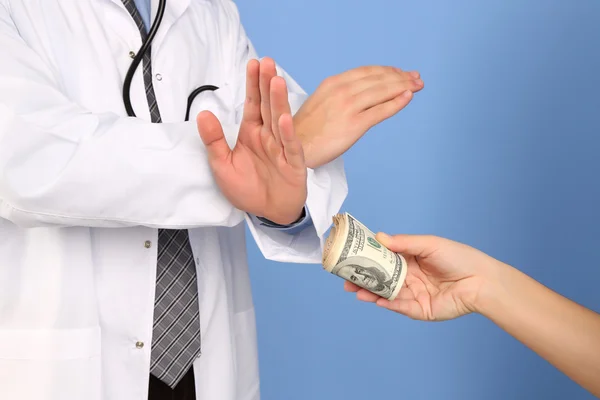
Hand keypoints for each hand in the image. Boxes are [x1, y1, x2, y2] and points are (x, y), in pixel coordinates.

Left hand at [197, 58, 306, 224]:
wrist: (269, 214)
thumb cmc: (248, 189)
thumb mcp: (222, 165)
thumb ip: (213, 140)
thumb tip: (203, 114)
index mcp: (252, 134)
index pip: (253, 104)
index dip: (253, 85)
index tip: (253, 63)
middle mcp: (268, 137)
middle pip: (268, 106)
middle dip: (267, 84)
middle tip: (267, 63)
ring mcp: (282, 149)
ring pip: (279, 121)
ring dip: (278, 101)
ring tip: (276, 81)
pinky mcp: (293, 164)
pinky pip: (290, 147)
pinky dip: (287, 134)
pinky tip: (283, 119)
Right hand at [294, 66, 423, 168]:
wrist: (292, 147)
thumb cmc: (305, 130)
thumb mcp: (321, 101)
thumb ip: (341, 94)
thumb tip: (362, 93)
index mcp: (333, 83)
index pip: (367, 71)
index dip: (387, 70)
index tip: (400, 72)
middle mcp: (342, 91)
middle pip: (378, 78)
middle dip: (400, 76)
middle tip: (416, 77)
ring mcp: (349, 107)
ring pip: (383, 91)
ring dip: (404, 85)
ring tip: (417, 85)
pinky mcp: (354, 125)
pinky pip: (381, 110)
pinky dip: (397, 102)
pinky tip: (408, 97)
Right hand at [345, 233, 501, 320]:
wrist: (481, 281)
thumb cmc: (459, 258)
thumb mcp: (429, 244)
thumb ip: (404, 243)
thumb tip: (379, 237)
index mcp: (411, 260)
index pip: (384, 259)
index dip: (367, 259)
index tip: (350, 257)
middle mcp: (410, 277)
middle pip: (381, 278)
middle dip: (363, 279)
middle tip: (346, 279)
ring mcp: (414, 294)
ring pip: (387, 294)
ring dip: (370, 292)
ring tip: (356, 290)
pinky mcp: (421, 310)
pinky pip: (401, 307)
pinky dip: (388, 304)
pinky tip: (376, 300)